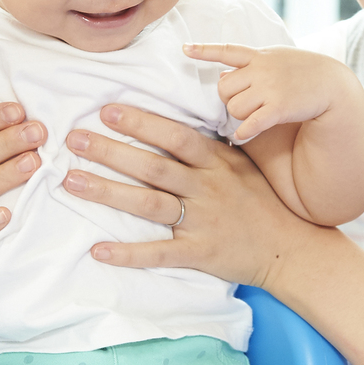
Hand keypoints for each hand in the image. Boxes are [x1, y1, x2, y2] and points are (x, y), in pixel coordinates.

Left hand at [59, 103, 326, 289]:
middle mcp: (207, 188)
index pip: (174, 136)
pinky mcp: (200, 252)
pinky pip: (159, 252)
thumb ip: (207, 148)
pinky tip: (98, 250)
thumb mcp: (240, 166)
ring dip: (108, 192)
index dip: (141, 123)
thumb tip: (169, 125)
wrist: (291, 248)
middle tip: (74, 139)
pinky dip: (128, 253)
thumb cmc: (262, 203)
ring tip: (72, 181)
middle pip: (153, 166)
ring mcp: (203, 220)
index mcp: (216, 162)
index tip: (107, 110)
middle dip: (111, 151)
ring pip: (148, 204)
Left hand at [186, 43, 344, 143]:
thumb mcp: (277, 58)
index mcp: (259, 55)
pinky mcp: (278, 108)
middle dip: (228, 98)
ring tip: (254, 114)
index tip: (185, 49)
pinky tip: (243, 136)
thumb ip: (251, 63)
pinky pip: (249, 124)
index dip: (204, 50)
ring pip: (234, 107)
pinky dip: (243, 132)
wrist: (332, 84)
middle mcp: (261, 69)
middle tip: (244, 102)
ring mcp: (269, 88)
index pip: (226, 50)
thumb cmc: (303, 71)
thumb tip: (223, 74)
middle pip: (223, 88)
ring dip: (239, 116)